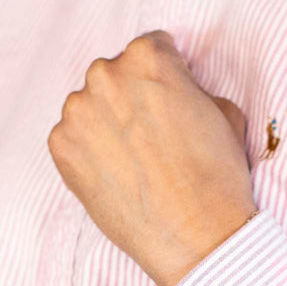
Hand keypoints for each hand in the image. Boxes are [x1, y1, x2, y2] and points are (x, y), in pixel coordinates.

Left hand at [46, 30, 257, 285]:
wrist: (196, 237)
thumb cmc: (217, 178)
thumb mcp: (225, 112)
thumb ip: (191, 87)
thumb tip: (176, 89)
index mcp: (148, 57)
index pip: (151, 48)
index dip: (166, 76)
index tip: (170, 101)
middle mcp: (105, 75)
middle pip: (115, 74)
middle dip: (131, 97)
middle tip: (153, 135)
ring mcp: (77, 112)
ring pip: (90, 106)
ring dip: (107, 123)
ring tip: (135, 160)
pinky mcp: (61, 147)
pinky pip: (73, 138)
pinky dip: (90, 152)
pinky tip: (118, 175)